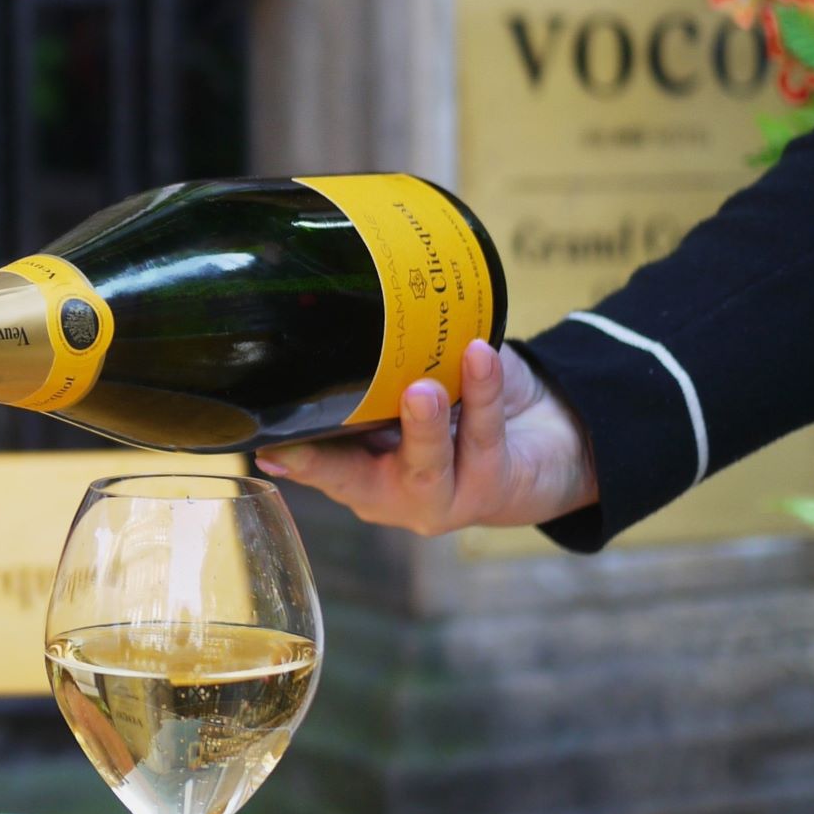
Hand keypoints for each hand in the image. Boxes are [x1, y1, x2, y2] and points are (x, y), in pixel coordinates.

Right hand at [254, 341, 597, 535]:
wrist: (548, 436)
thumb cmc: (462, 408)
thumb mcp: (411, 385)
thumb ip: (378, 372)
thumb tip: (336, 314)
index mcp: (357, 468)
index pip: (315, 463)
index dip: (291, 458)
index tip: (265, 448)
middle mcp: (388, 494)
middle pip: (351, 481)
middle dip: (329, 462)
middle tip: (320, 428)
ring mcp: (437, 500)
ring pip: (425, 466)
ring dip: (421, 427)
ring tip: (423, 389)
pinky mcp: (489, 490)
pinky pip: (483, 437)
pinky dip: (481, 390)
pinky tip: (479, 355)